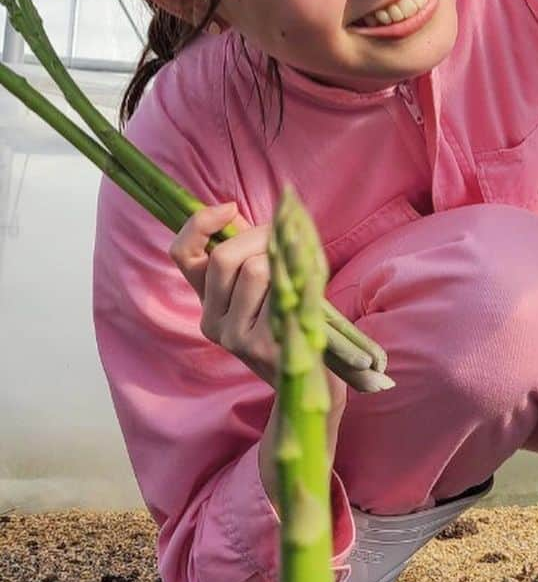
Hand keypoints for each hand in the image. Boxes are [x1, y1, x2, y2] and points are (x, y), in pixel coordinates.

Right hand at [168, 201, 345, 419]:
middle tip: (284, 238)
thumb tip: (233, 211)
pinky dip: (300, 275)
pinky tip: (308, 286)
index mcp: (206, 303)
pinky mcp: (263, 346)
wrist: (311, 374)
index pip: (183, 254)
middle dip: (259, 235)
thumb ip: (245, 250)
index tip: (230, 207)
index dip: (200, 223)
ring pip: (255, 268)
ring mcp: (235, 338)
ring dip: (282, 258)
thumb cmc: (290, 316)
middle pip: (224, 256)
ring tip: (297, 273)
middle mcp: (212, 323)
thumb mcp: (262, 283)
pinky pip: (281, 288)